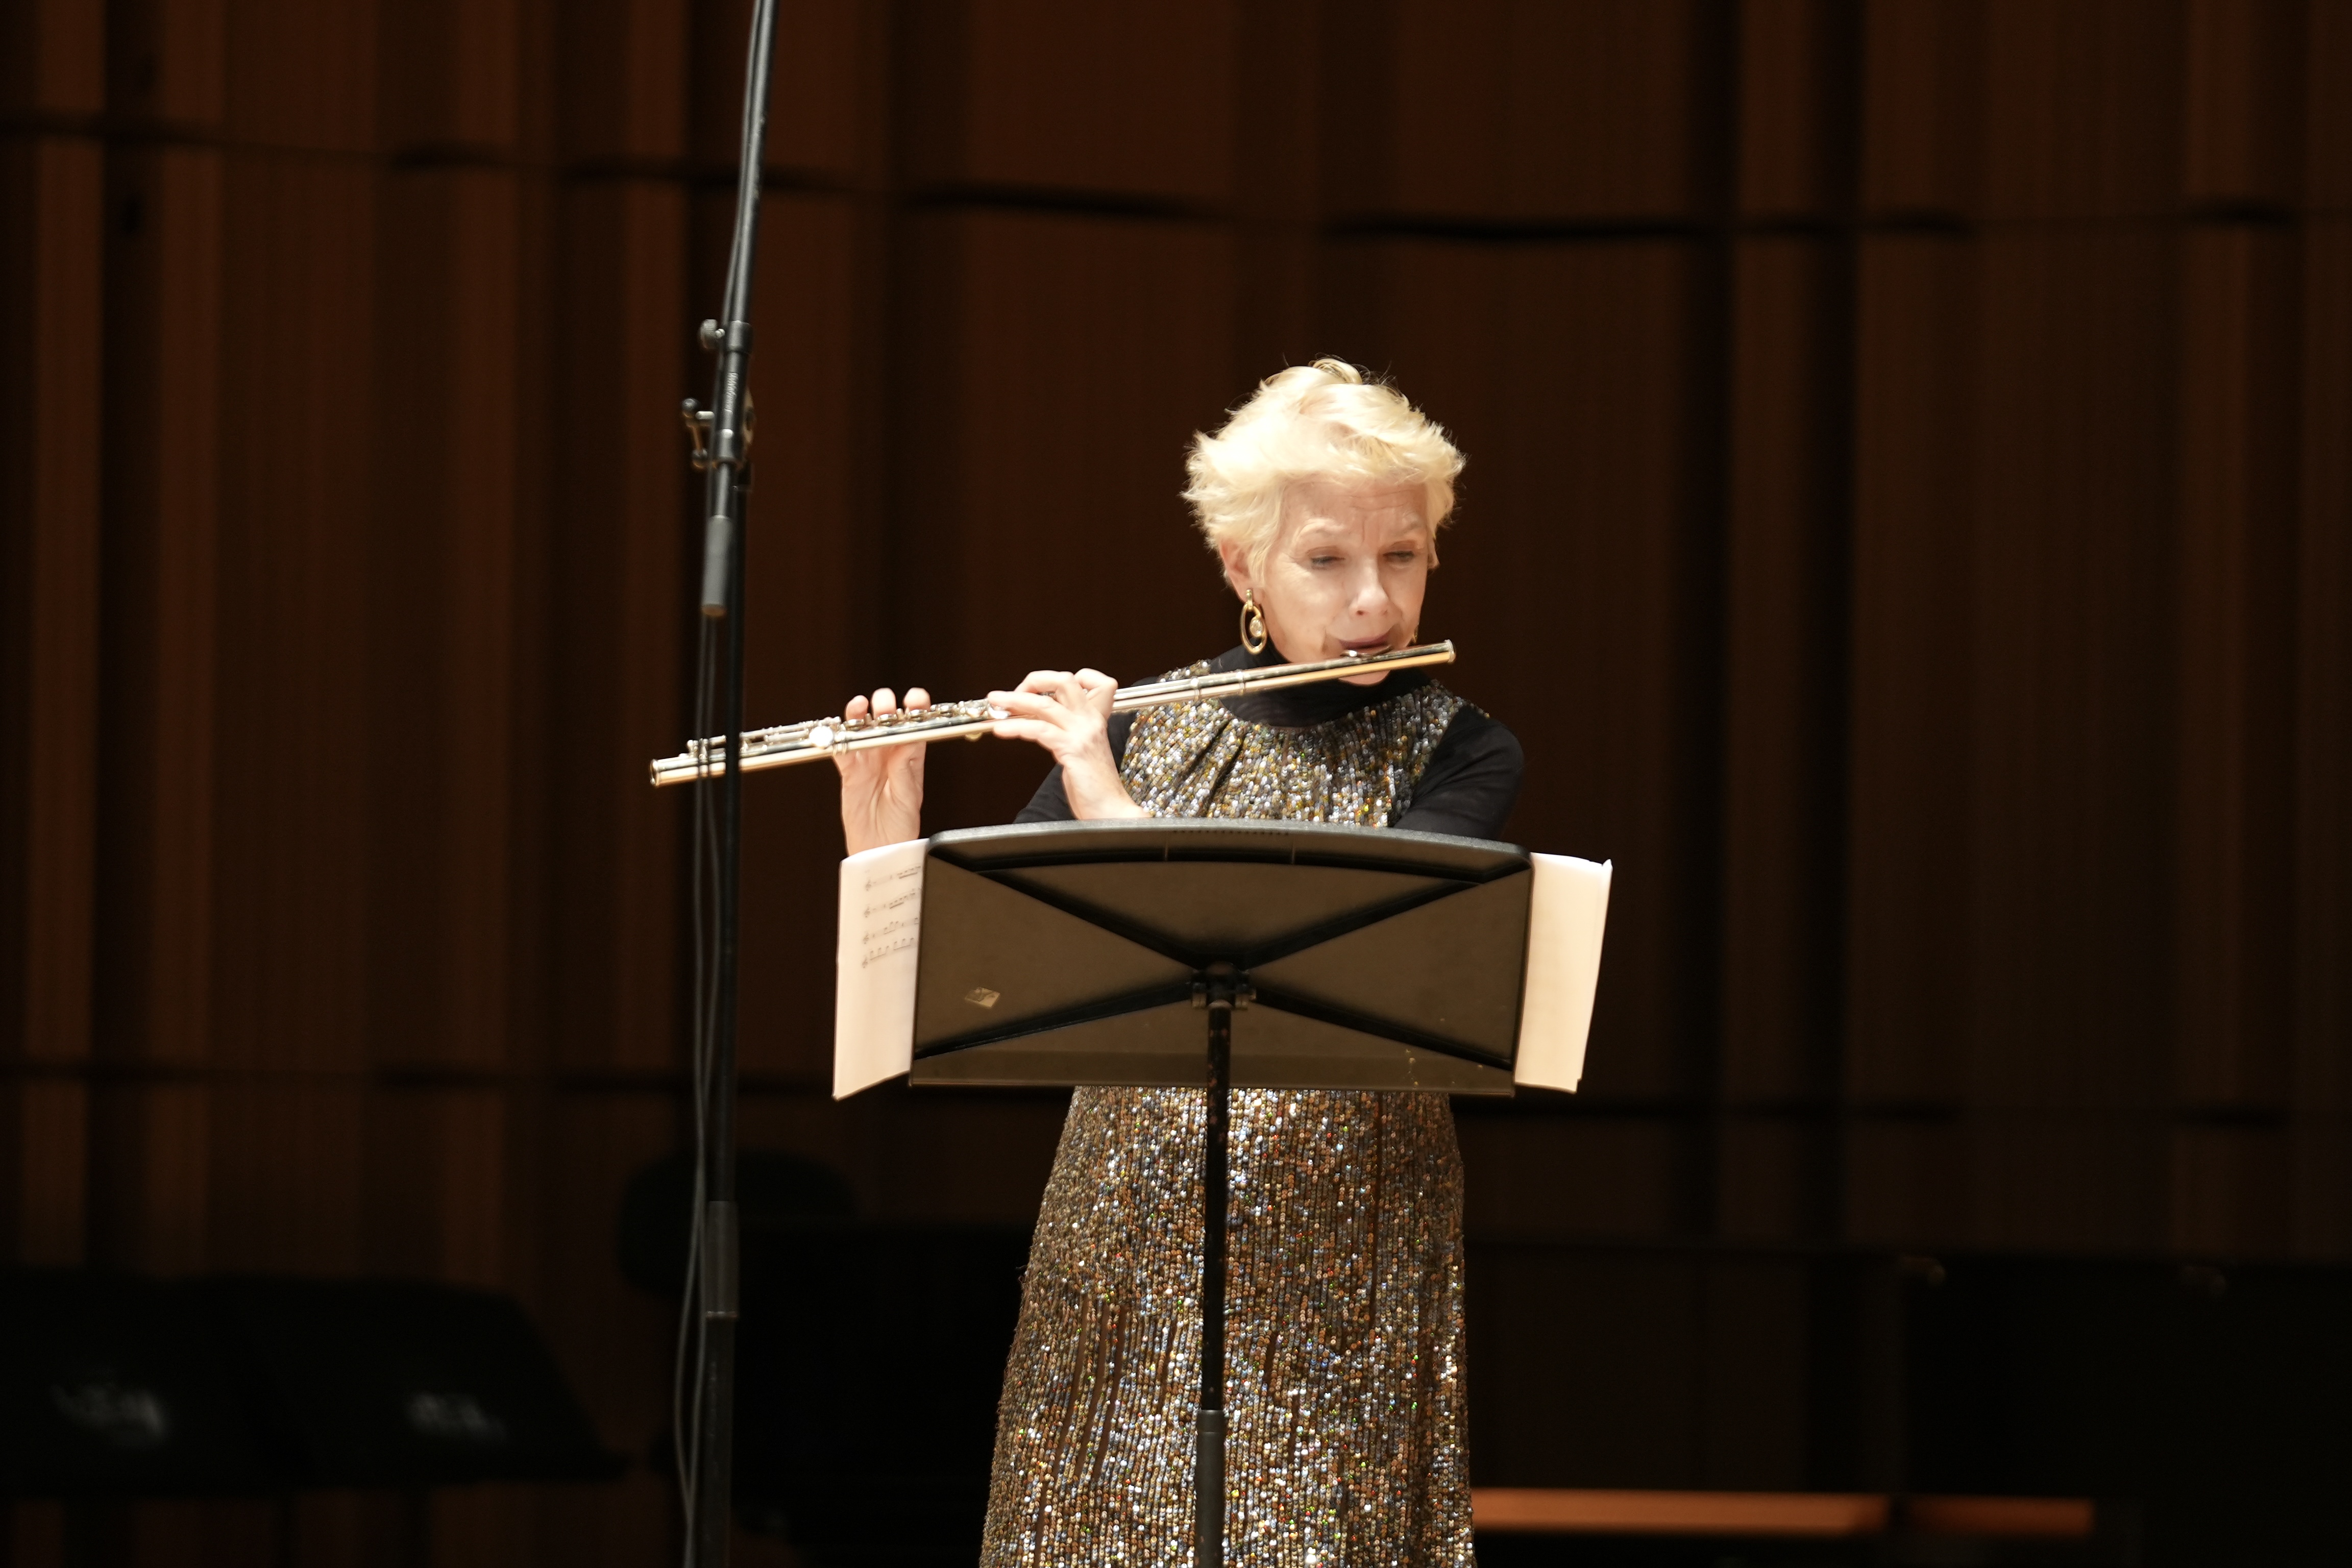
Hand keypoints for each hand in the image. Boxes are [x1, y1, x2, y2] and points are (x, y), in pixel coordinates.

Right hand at [835, 686, 930, 854]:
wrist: (880, 847)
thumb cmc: (902, 823)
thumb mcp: (909, 796)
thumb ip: (905, 769)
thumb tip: (906, 744)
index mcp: (910, 755)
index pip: (914, 724)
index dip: (916, 707)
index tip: (915, 698)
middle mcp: (889, 752)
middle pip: (886, 719)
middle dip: (886, 707)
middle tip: (886, 707)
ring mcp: (868, 759)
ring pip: (861, 728)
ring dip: (860, 714)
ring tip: (861, 706)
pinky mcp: (849, 771)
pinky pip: (841, 750)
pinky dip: (837, 738)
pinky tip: (838, 728)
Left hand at [988, 669, 1146, 820]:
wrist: (1111, 812)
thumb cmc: (1094, 788)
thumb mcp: (1080, 752)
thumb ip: (1065, 733)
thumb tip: (1038, 723)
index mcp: (1094, 719)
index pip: (1086, 680)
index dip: (1059, 680)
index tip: (1035, 690)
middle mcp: (1090, 721)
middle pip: (1064, 680)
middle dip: (1034, 680)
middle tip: (1011, 693)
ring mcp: (1083, 733)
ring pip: (1045, 703)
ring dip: (1014, 699)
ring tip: (995, 701)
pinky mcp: (1073, 749)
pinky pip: (1039, 729)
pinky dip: (1015, 726)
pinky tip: (1000, 729)